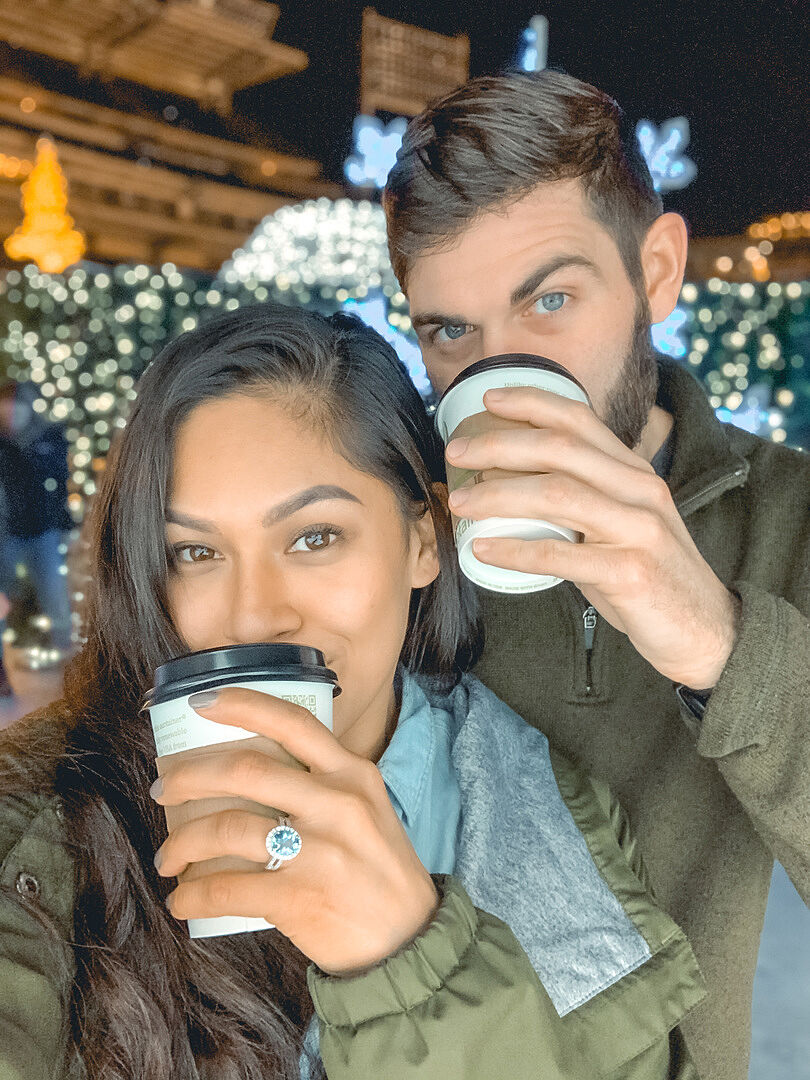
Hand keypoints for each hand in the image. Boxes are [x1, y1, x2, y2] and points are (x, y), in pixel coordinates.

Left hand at [152, 688, 438, 974]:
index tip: (200, 701)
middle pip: (246, 770)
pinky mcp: (300, 898)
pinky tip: (182, 900)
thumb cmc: (380, 871)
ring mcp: (319, 850)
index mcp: (353, 774)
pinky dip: (193, 895)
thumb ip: (325, 785)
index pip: (293, 723)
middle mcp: (337, 803)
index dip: (242, 705)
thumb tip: (255, 770)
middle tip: (163, 789)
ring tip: (168, 857)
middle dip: (189, 776)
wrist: (410, 940)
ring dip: (183, 843)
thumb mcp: (368, 809)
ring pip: (227, 828)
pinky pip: (226, 888)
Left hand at [446, 386, 739, 687]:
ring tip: (460, 500)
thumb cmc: (650, 578)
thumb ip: (579, 504)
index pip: (581, 420)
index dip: (532, 402)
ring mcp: (639, 529)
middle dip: (501, 444)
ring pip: (557, 495)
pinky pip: (560, 556)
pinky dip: (515, 550)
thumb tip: (509, 490)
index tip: (488, 400)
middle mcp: (640, 491)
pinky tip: (483, 548)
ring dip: (499, 493)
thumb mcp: (621, 526)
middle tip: (456, 452)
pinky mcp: (631, 572)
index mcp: (635, 473)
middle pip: (561, 450)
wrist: (708, 631)